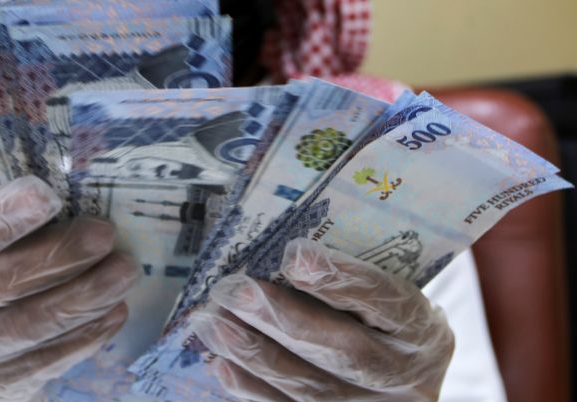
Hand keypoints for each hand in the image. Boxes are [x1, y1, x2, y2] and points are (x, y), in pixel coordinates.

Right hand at [0, 176, 137, 401]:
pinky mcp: (0, 385)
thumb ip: (13, 224)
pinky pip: (51, 359)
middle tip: (105, 233)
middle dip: (62, 254)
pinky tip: (116, 310)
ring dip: (87, 294)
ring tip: (125, 269)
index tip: (47, 195)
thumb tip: (80, 190)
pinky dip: (89, 333)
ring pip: (33, 324)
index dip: (2, 215)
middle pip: (3, 282)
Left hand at [193, 238, 454, 401]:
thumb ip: (348, 271)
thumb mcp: (388, 287)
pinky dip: (251, 388)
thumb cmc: (382, 316)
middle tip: (232, 289)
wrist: (402, 376)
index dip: (339, 278)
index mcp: (420, 328)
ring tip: (211, 321)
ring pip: (310, 388)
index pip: (383, 300)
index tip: (292, 253)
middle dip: (280, 318)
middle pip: (342, 350)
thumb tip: (283, 245)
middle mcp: (402, 375)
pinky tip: (220, 361)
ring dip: (253, 351)